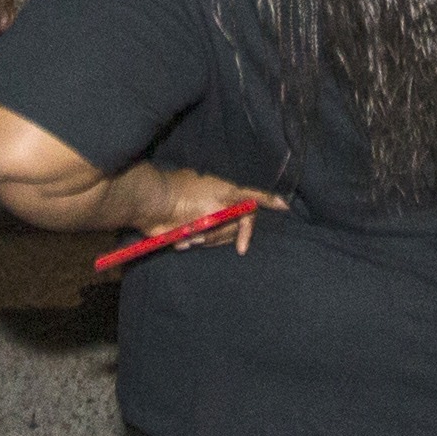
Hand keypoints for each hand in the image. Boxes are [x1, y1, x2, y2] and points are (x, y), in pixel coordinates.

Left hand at [114, 164, 281, 250]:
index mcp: (226, 192)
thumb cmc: (188, 199)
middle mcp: (217, 205)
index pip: (253, 200)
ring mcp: (202, 218)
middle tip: (204, 230)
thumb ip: (245, 206)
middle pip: (235, 227)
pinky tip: (180, 238)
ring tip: (189, 234)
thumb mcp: (222, 200)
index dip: (268, 203)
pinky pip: (200, 243)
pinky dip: (191, 242)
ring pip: (217, 238)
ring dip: (205, 239)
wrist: (152, 205)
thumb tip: (271, 209)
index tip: (285, 207)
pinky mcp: (188, 229)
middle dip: (222, 234)